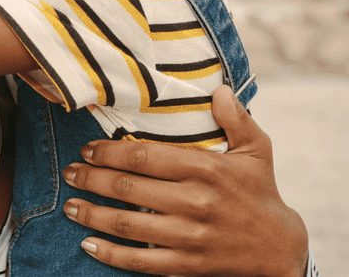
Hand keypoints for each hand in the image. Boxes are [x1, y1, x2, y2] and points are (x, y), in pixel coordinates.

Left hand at [62, 85, 308, 276]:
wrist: (280, 249)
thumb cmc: (261, 192)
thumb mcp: (257, 150)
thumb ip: (236, 118)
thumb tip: (219, 89)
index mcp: (206, 169)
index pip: (143, 157)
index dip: (108, 153)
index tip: (86, 149)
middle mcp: (195, 201)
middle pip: (128, 188)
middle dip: (91, 179)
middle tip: (69, 173)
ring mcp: (190, 235)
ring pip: (127, 224)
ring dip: (92, 215)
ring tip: (70, 206)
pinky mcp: (188, 264)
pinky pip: (141, 260)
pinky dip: (110, 254)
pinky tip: (88, 245)